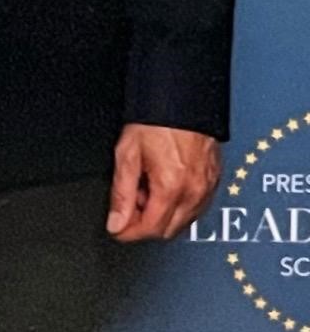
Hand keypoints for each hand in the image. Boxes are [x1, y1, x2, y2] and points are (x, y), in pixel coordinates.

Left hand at [106, 122, 220, 241]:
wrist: (182, 99)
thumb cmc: (156, 120)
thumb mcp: (128, 154)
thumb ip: (121, 193)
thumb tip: (116, 222)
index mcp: (172, 188)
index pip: (150, 229)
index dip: (128, 232)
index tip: (116, 228)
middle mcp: (194, 193)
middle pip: (167, 230)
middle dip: (144, 223)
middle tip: (129, 202)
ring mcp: (207, 188)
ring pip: (183, 222)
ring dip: (162, 215)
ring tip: (146, 186)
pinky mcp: (215, 181)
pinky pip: (196, 207)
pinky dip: (178, 205)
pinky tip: (164, 185)